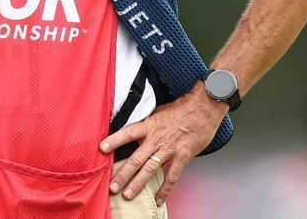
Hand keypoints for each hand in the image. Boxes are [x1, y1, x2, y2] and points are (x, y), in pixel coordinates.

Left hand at [99, 83, 226, 207]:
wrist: (204, 107)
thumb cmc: (183, 108)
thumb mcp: (160, 111)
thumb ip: (148, 123)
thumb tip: (137, 130)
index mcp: (150, 125)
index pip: (128, 133)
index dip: (114, 140)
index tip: (102, 148)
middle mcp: (157, 138)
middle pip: (136, 158)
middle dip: (123, 174)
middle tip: (112, 186)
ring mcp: (169, 149)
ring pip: (150, 169)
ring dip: (137, 183)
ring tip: (127, 194)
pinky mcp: (182, 156)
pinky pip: (172, 176)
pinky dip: (165, 190)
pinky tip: (158, 199)